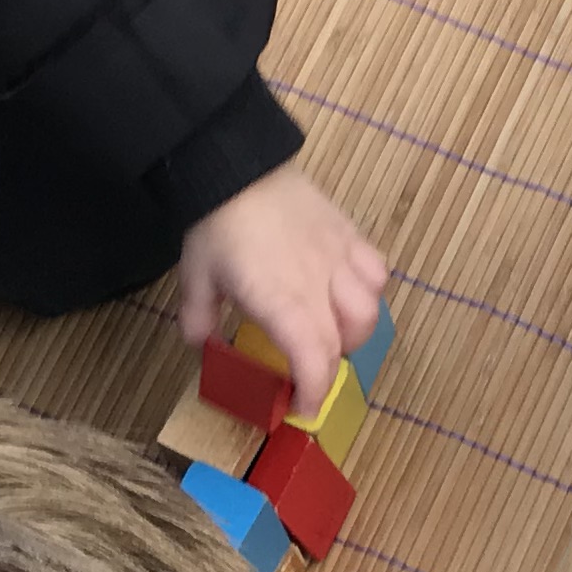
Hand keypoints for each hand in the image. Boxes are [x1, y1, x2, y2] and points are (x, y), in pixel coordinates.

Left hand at [176, 167, 388, 411]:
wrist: (238, 164)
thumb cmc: (216, 224)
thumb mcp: (195, 277)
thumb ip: (199, 318)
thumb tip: (201, 346)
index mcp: (281, 301)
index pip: (314, 359)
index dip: (314, 392)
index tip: (302, 407)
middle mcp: (319, 284)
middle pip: (344, 342)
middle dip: (328, 369)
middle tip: (307, 373)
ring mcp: (339, 257)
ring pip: (369, 308)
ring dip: (354, 333)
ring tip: (332, 333)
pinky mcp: (349, 234)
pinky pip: (376, 270)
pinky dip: (368, 291)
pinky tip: (349, 292)